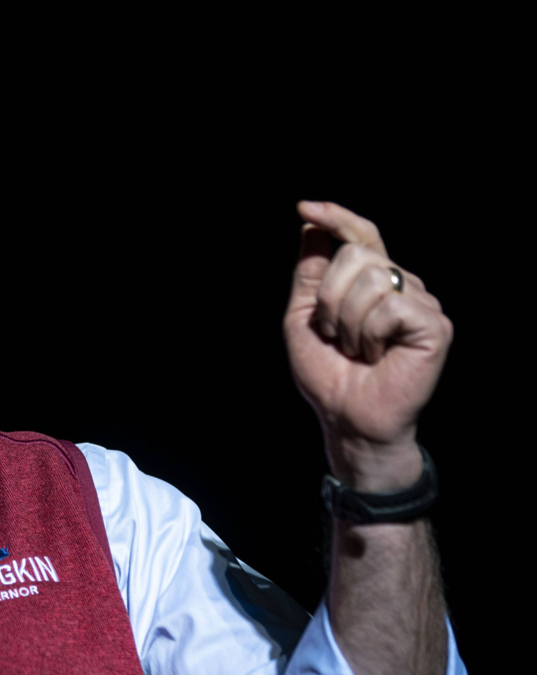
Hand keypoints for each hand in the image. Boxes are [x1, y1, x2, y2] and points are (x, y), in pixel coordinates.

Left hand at [284, 201, 452, 491]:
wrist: (346, 417)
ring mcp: (421, 302)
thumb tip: (310, 224)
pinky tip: (377, 355)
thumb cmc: (328, 373)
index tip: (304, 206)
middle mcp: (402, 284)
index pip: (360, 234)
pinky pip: (389, 306)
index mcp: (372, 280)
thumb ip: (309, 273)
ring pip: (370, 279)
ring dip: (347, 322)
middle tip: (336, 335)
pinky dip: (369, 334)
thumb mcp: (304, 317)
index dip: (336, 217)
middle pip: (355, 254)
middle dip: (328, 298)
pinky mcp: (433, 324)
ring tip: (358, 350)